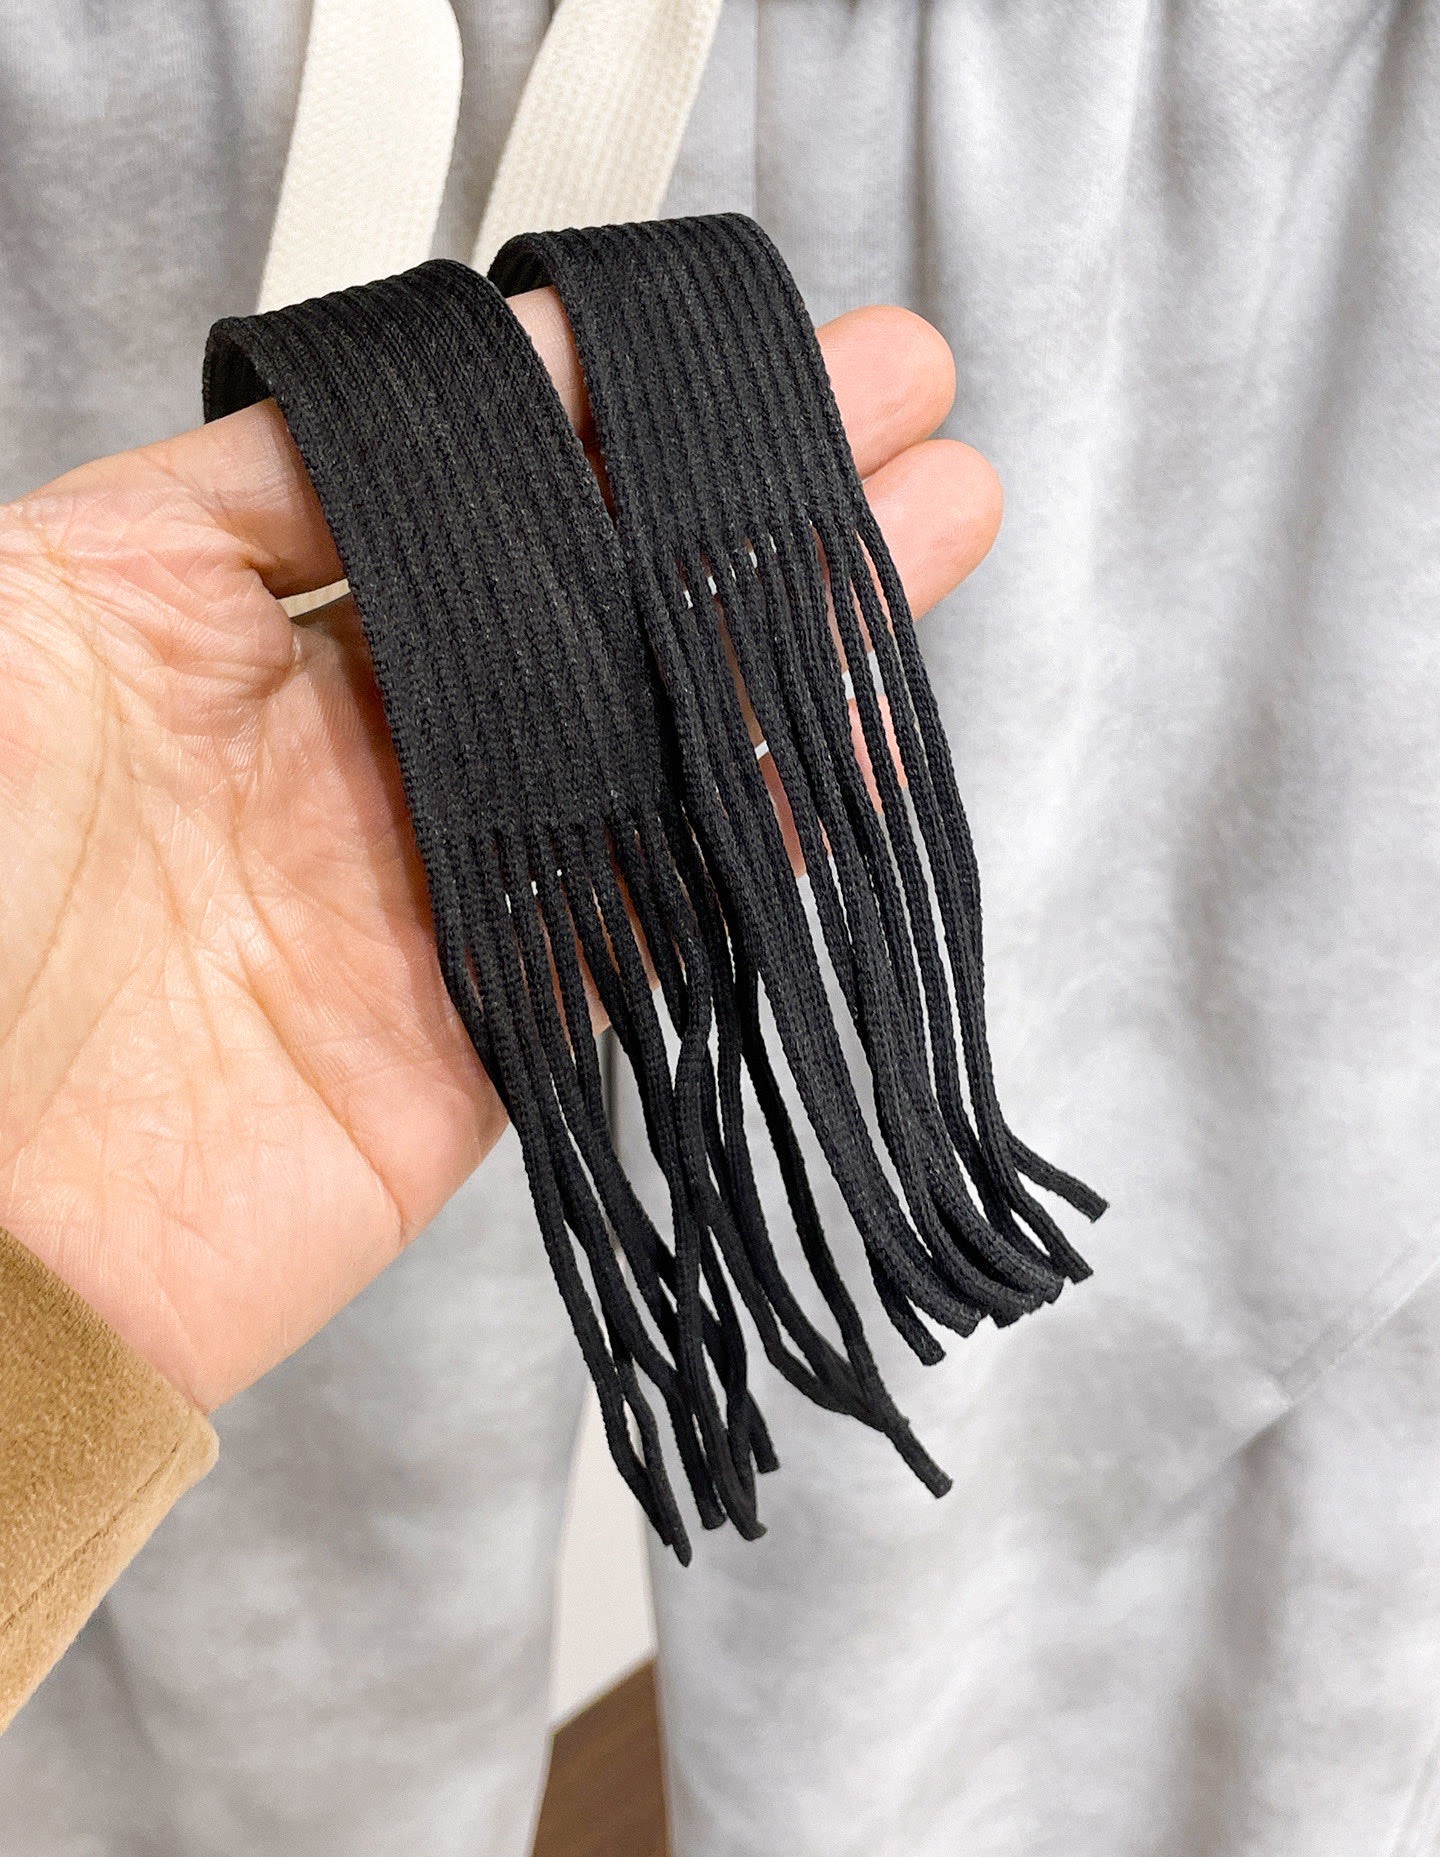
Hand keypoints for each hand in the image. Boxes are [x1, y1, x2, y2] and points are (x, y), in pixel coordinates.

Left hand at [0, 293, 1001, 1410]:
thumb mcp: (17, 621)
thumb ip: (214, 504)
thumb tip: (377, 411)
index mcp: (191, 631)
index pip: (433, 487)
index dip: (574, 407)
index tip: (686, 344)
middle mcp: (316, 756)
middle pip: (565, 600)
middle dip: (722, 497)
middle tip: (877, 401)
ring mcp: (403, 898)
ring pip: (636, 745)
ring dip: (776, 642)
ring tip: (920, 529)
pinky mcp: (468, 1047)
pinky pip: (645, 926)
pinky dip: (757, 837)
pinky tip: (845, 735)